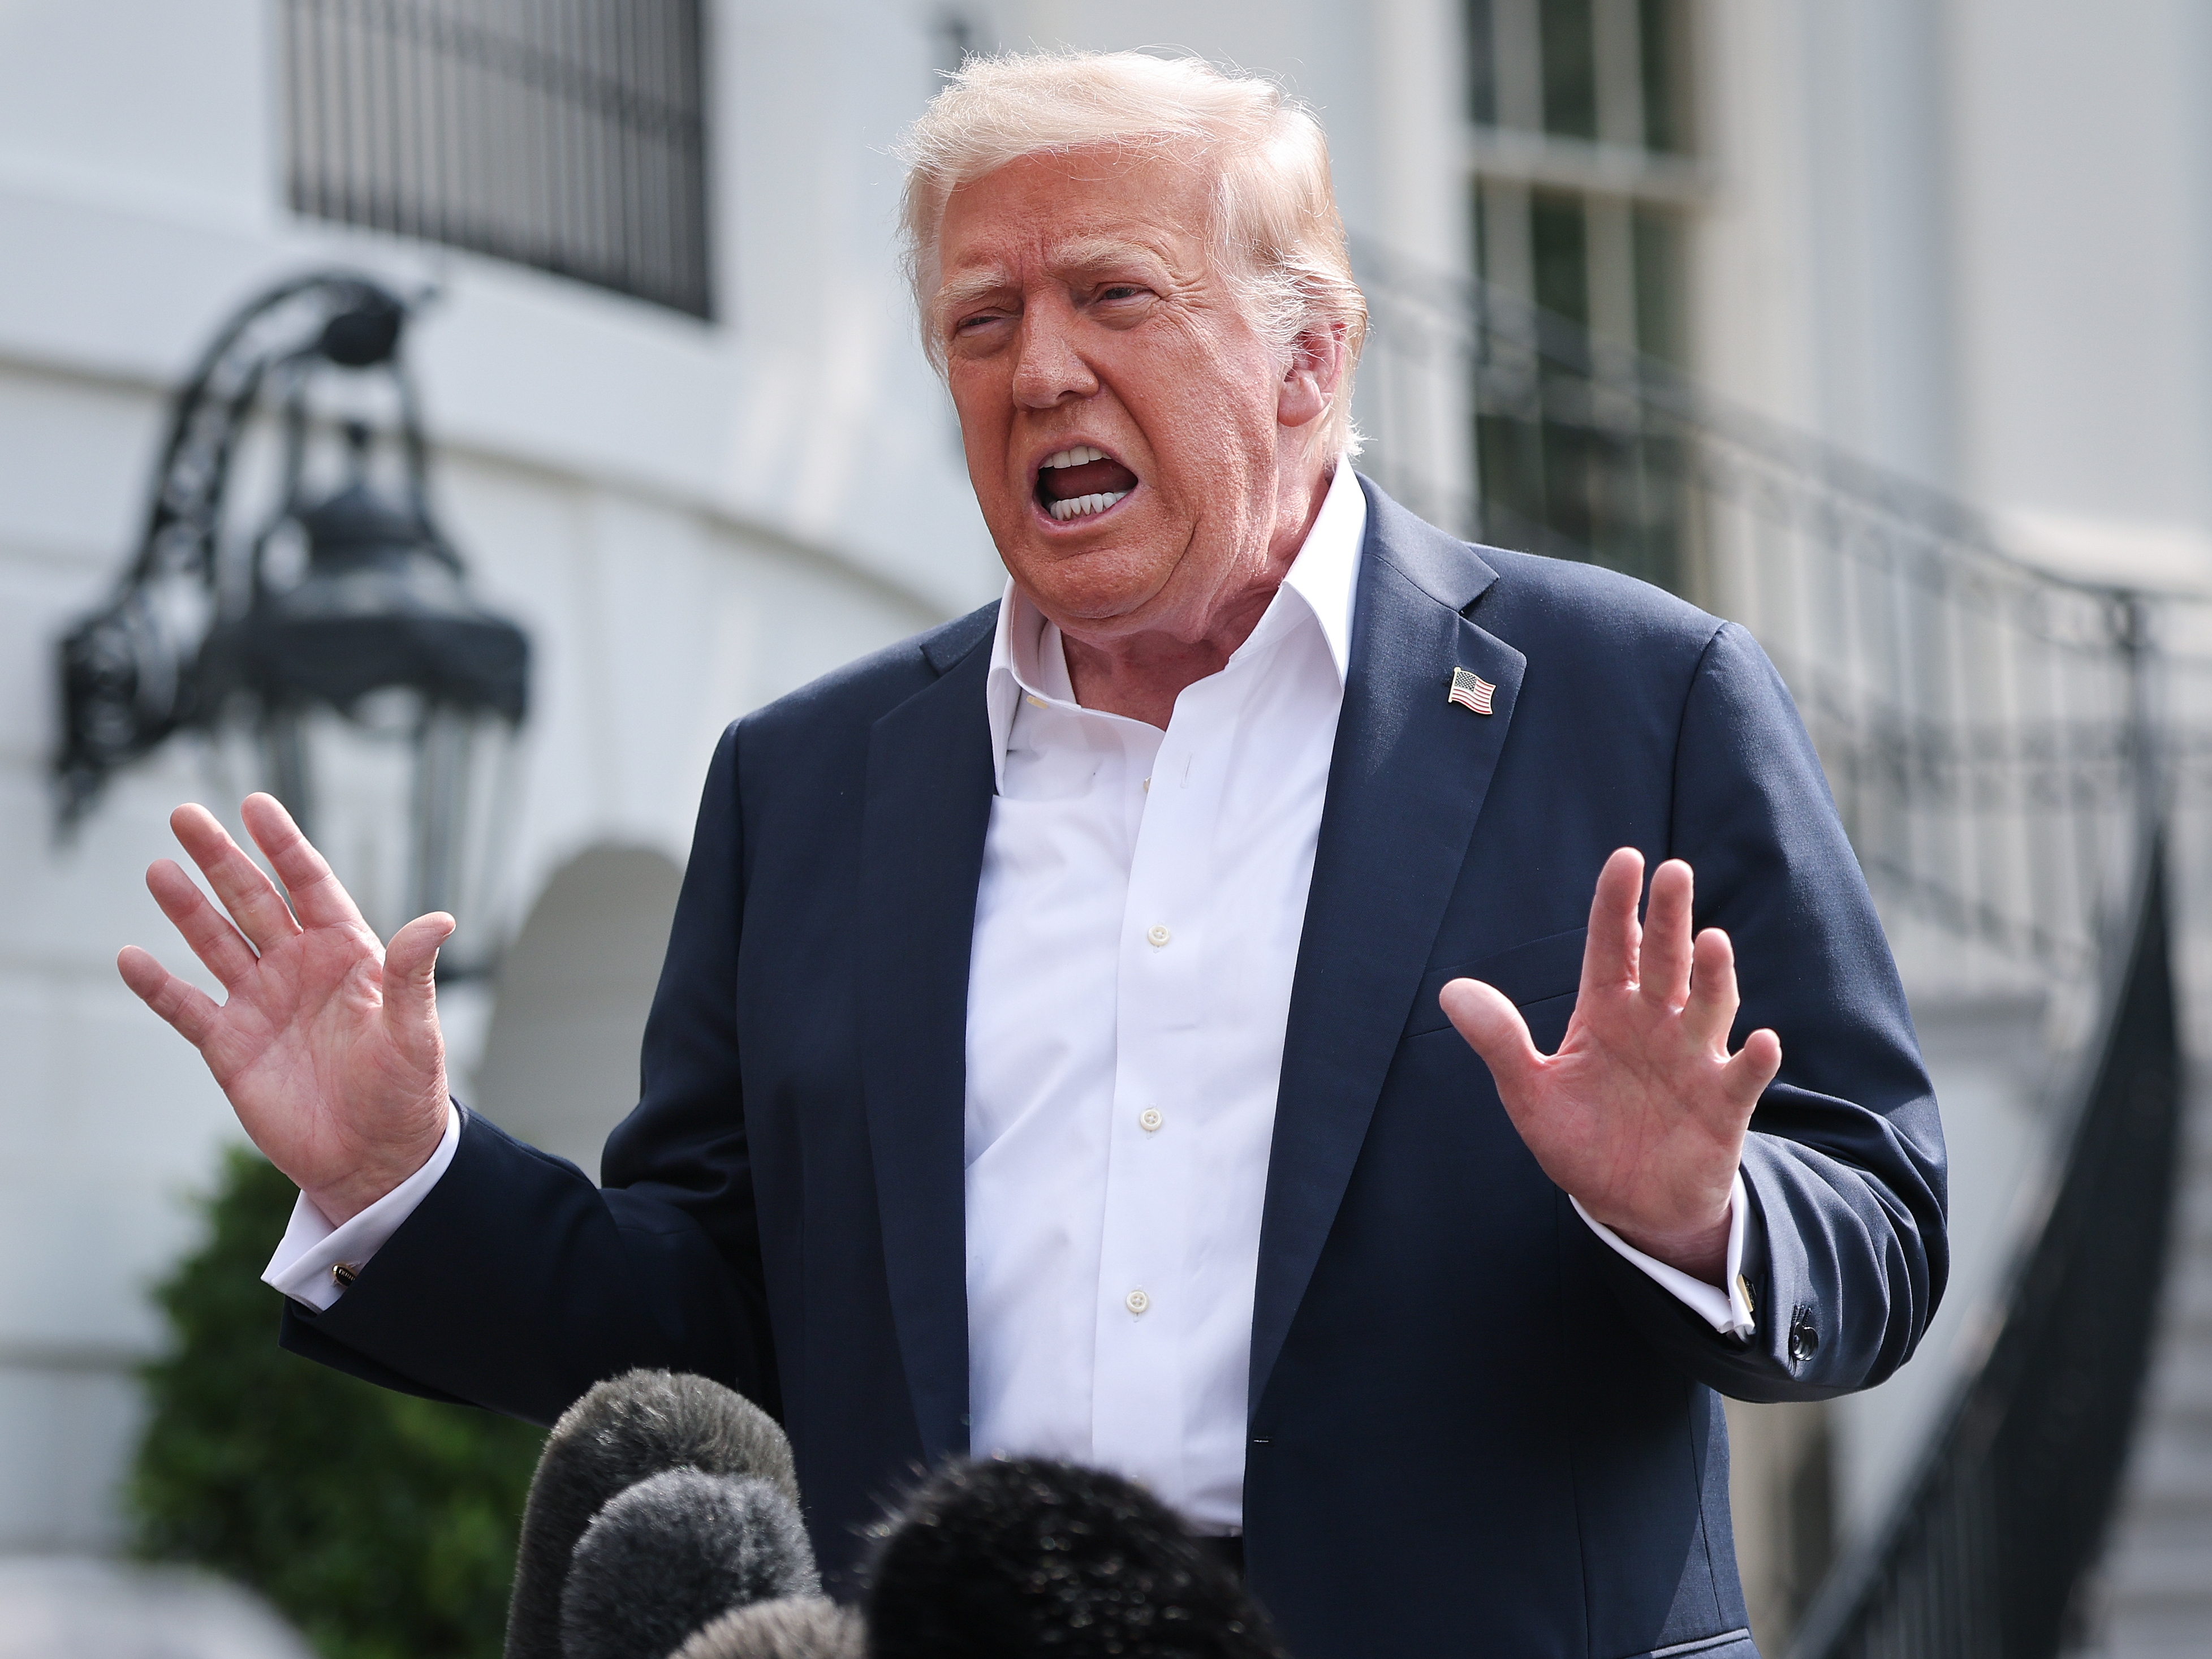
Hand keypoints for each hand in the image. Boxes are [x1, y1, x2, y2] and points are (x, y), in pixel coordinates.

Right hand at [117, 794, 452, 1224]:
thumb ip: (414, 974)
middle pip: (253, 900)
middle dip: (221, 858)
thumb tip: (441, 919)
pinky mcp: (230, 1046)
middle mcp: (299, 968)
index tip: (256, 804)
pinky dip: (158, 986)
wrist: (375, 1158)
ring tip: (160, 869)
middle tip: (185, 814)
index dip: (283, 845)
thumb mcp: (415, 1030)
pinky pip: (186, 1008)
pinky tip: (130, 958)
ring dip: (186, 908)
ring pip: (215, 942)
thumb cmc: (406, 1091)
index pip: (310, 884)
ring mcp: (261, 1003)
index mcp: (347, 953)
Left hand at [1440, 848, 1780, 1282]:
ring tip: (1711, 941)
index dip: (1617, 904)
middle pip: (1664, 961)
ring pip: (1708, 1007)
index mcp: (1607, 1011)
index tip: (1625, 859)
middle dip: (1669, 919)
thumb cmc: (1581, 1139)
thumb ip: (1499, 1041)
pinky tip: (1761, 1041)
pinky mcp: (1723, 1105)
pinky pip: (1742, 1078)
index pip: (1612, 945)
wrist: (1627, 1205)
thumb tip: (1450, 991)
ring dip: (1714, 976)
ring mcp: (1693, 1060)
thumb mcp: (1529, 1093)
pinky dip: (1754, 1060)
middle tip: (1674, 872)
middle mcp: (1655, 1024)